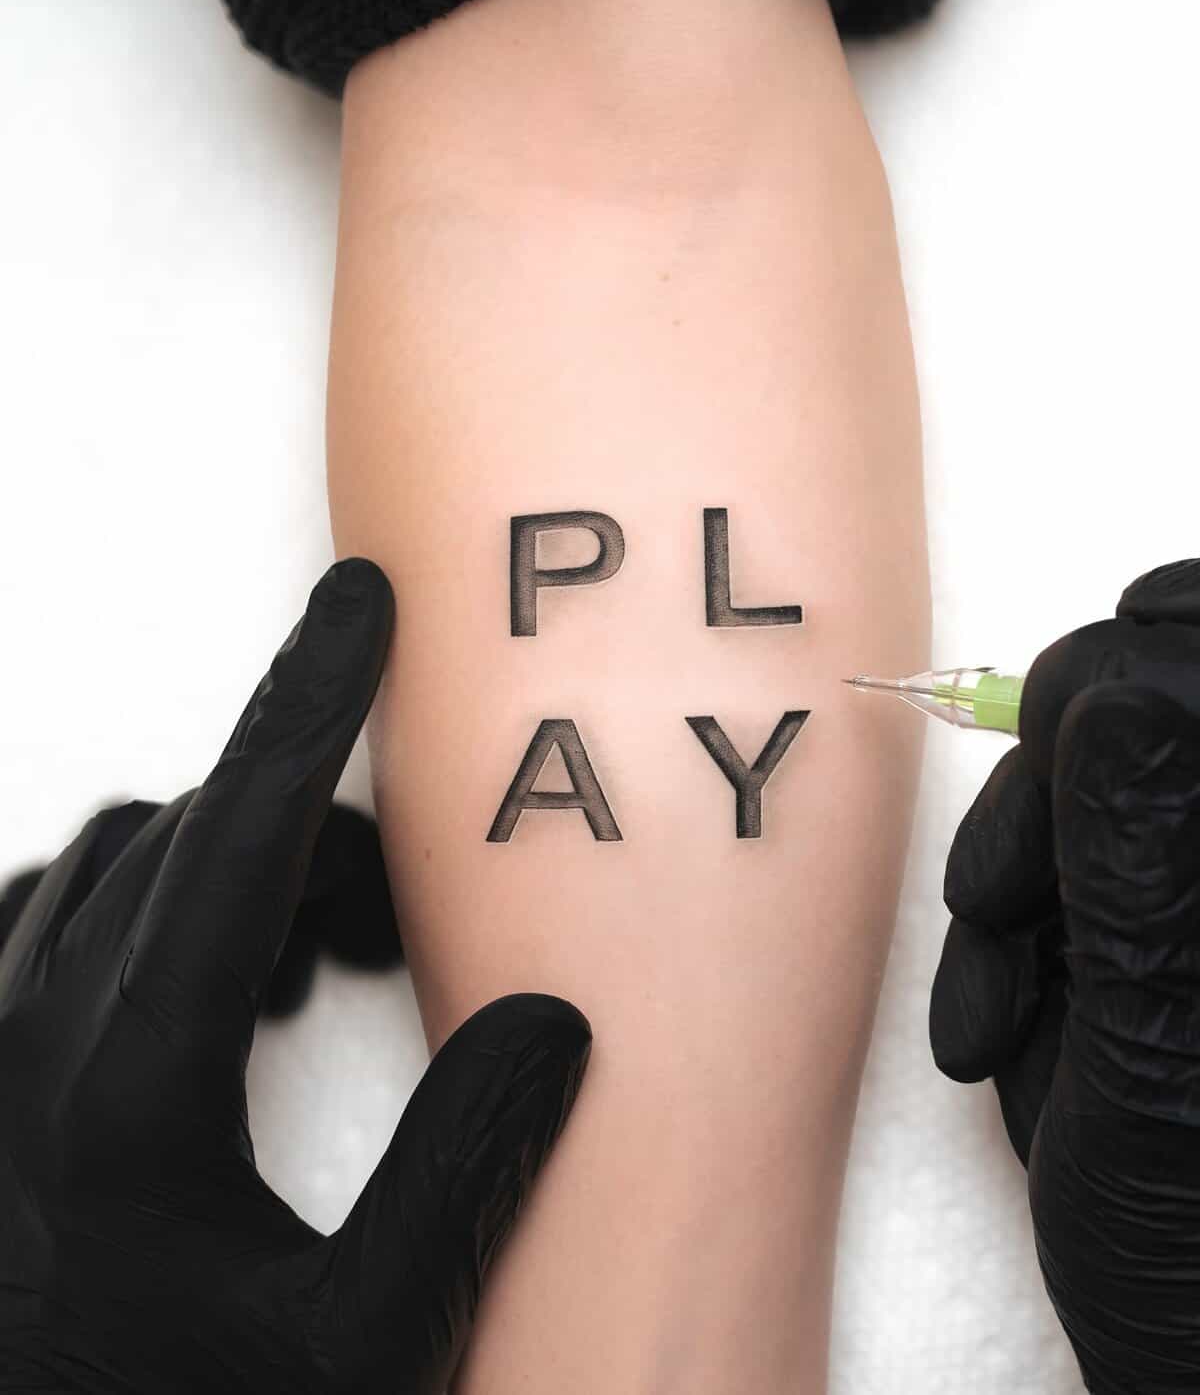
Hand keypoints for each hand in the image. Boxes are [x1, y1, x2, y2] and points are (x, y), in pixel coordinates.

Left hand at [0, 558, 590, 1394]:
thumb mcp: (365, 1341)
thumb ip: (464, 1169)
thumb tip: (550, 1020)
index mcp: (130, 1087)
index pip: (245, 830)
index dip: (317, 698)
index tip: (362, 602)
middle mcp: (32, 1046)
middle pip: (191, 840)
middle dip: (313, 840)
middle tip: (397, 926)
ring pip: (112, 868)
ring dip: (225, 873)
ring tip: (308, 972)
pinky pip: (43, 917)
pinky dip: (134, 903)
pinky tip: (189, 980)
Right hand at [929, 559, 1199, 1392]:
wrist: (1188, 1368)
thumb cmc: (1196, 1259)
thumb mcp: (1159, 1059)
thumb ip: (1141, 862)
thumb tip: (1123, 684)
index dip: (1164, 641)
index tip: (1062, 696)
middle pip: (1151, 720)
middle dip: (1048, 797)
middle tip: (997, 898)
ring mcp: (1185, 909)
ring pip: (1087, 800)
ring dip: (1013, 889)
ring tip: (994, 1014)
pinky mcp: (1150, 942)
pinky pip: (1061, 878)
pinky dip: (1012, 935)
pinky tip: (999, 1026)